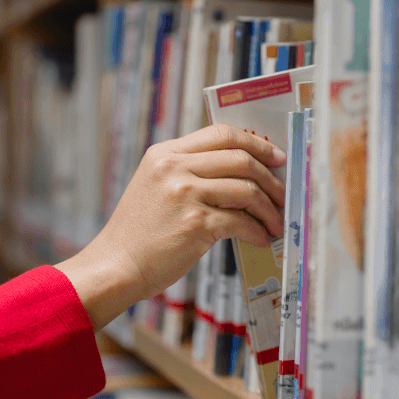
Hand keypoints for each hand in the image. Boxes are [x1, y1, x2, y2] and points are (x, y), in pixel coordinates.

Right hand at [55, 124, 286, 327]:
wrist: (116, 265)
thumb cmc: (139, 233)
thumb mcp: (155, 186)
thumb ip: (188, 172)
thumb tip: (241, 174)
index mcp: (165, 153)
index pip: (220, 133)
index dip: (255, 142)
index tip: (275, 156)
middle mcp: (175, 167)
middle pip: (240, 158)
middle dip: (270, 177)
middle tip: (283, 192)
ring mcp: (185, 194)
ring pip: (246, 190)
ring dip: (269, 208)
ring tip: (276, 222)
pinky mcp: (195, 224)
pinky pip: (241, 221)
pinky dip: (257, 231)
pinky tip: (261, 238)